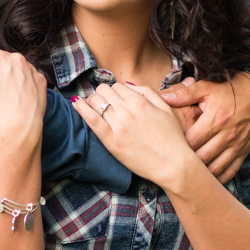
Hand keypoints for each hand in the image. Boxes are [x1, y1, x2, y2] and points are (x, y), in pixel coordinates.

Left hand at [72, 81, 192, 188]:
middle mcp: (127, 110)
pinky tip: (76, 103)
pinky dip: (81, 109)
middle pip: (103, 90)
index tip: (114, 99)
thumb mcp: (165, 109)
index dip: (114, 92)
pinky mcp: (111, 141)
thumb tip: (128, 85)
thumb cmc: (172, 139)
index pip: (117, 86)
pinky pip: (91, 120)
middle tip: (104, 104)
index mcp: (140, 101)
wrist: (173, 165)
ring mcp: (118, 126)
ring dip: (92, 101)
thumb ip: (148, 93)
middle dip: (102, 94)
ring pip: (95, 101)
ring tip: (94, 108)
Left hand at [160, 71, 249, 183]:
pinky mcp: (244, 151)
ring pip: (216, 168)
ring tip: (187, 174)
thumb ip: (184, 94)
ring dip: (202, 173)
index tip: (168, 148)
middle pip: (202, 158)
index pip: (191, 141)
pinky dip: (218, 178)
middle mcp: (227, 136)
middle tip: (173, 164)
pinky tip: (207, 179)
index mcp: (215, 120)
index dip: (178, 147)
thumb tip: (162, 97)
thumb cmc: (230, 89)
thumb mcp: (207, 88)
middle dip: (187, 162)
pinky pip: (231, 170)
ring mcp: (237, 145)